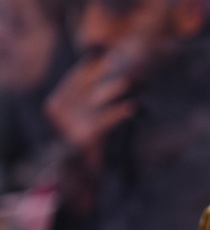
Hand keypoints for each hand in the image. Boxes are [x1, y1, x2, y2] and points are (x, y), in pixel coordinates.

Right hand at [44, 50, 136, 172]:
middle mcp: (58, 110)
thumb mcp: (87, 119)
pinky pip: (103, 121)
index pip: (78, 76)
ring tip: (133, 80)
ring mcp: (67, 124)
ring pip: (95, 100)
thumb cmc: (88, 145)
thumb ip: (92, 98)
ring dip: (115, 89)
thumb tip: (113, 74)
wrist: (80, 176)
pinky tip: (133, 107)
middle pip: (86, 84)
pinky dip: (118, 113)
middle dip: (108, 73)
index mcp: (56, 102)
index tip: (116, 52)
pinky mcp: (81, 138)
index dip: (97, 64)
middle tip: (130, 62)